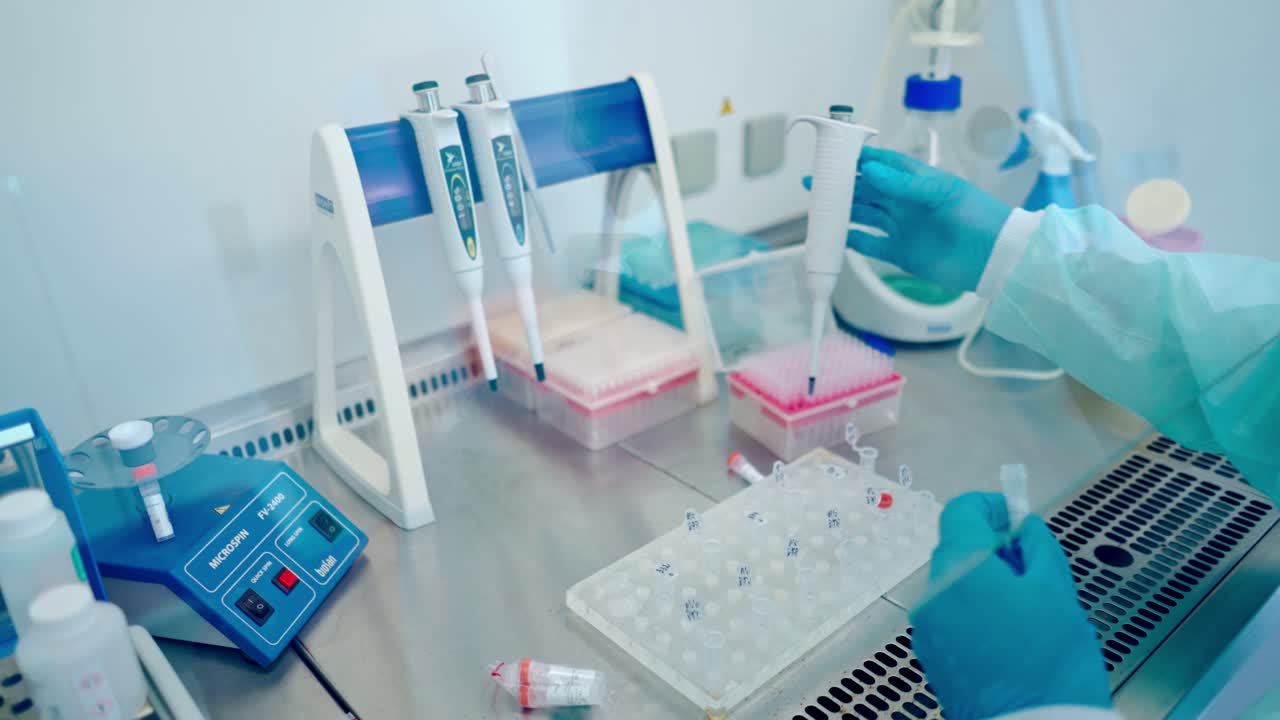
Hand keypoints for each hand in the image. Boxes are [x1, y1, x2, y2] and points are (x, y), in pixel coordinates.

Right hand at [803, 147, 1011, 291]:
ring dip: (842, 211)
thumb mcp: (941, 193)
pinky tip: (836, 235)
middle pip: (867, 190)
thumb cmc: (975, 216)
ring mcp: (901, 227)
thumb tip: (867, 170)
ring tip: (819, 207)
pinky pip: (869, 244)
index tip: (835, 155)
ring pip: (864, 215)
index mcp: (917, 181)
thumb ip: (903, 184)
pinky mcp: (899, 253)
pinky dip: (852, 240)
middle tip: (815, 182)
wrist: (994, 257)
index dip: (859, 159)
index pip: (882, 164)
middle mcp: (905, 202)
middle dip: (842, 185)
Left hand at [909, 493, 1111, 718]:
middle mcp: (933, 594)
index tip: (1017, 514)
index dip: (992, 506)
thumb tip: (1026, 526)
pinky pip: (951, 617)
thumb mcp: (1058, 592)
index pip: (961, 511)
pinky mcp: (932, 655)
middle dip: (993, 549)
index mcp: (960, 569)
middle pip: (957, 549)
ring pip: (954, 585)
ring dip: (985, 583)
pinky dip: (975, 613)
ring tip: (1029, 609)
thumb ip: (1038, 546)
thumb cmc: (1050, 666)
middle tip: (1034, 566)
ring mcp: (928, 627)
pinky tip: (1010, 635)